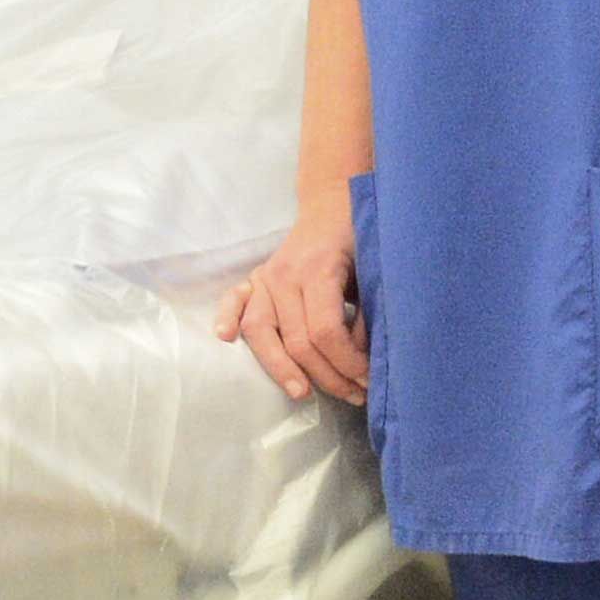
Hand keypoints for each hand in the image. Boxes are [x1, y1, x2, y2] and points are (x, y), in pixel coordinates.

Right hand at [215, 194, 368, 404]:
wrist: (333, 204)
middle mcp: (285, 275)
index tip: (368, 380)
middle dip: (327, 375)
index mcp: (319, 270)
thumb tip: (358, 358)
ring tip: (301, 391)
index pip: (324, 331)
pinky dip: (227, 318)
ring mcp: (265, 276)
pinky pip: (234, 301)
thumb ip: (365, 315)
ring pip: (260, 331)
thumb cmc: (359, 238)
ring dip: (280, 367)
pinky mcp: (254, 278)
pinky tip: (226, 337)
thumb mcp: (374, 272)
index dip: (347, 363)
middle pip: (296, 340)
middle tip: (354, 395)